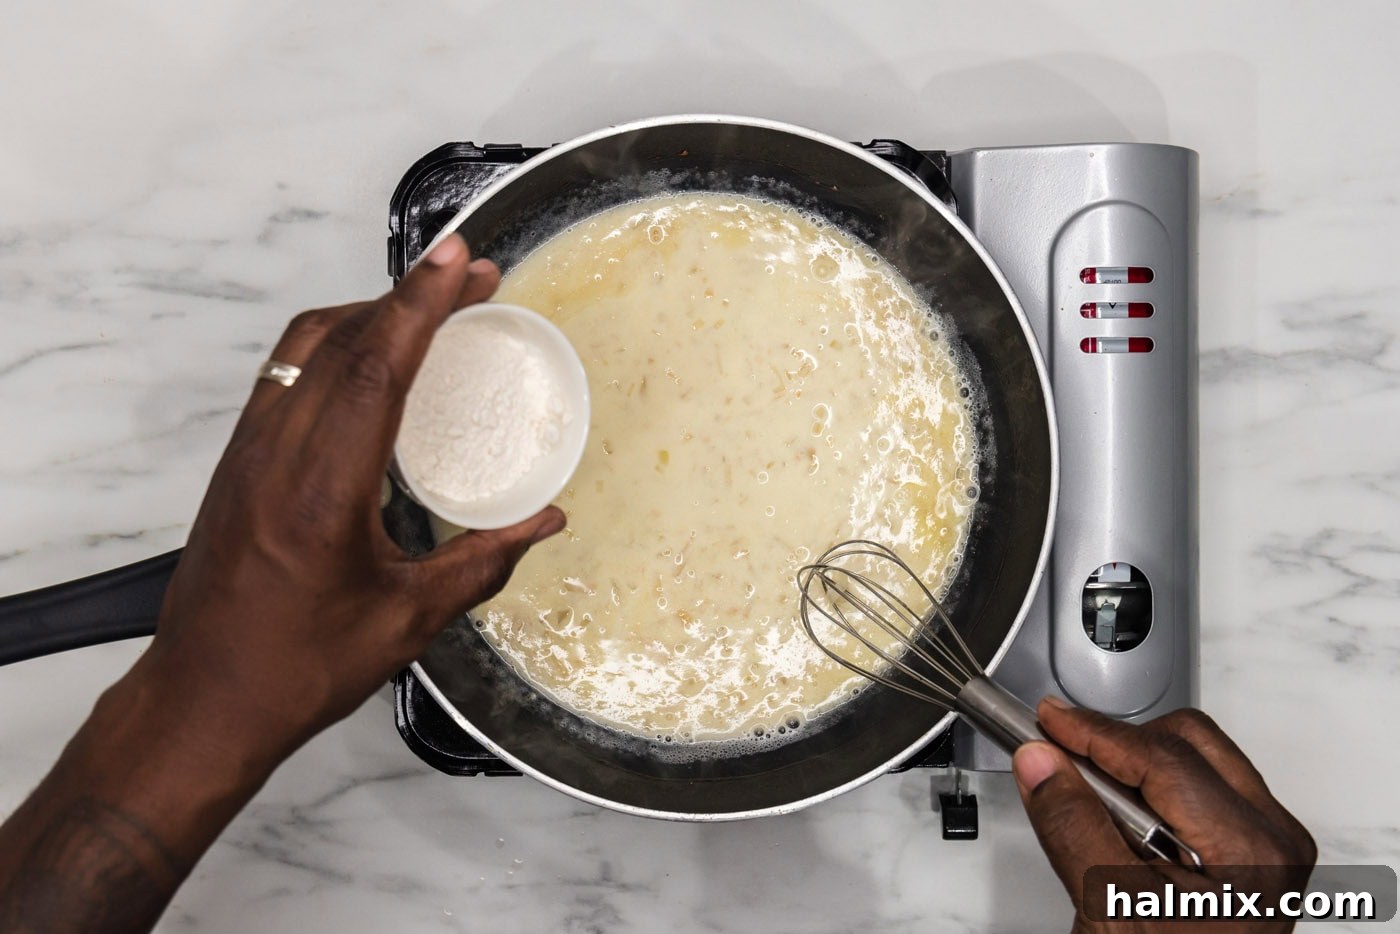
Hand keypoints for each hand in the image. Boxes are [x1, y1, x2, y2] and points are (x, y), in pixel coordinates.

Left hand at [133, 233, 565, 768]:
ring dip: (370, 312)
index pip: (372, 366)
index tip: (457, 262)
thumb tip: (543, 521)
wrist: (201, 700)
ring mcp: (248, 452)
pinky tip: (374, 360)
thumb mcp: (407, 621)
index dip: (420, 304)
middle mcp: (276, 455)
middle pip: (341, 337)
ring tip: (429, 308)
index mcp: (322, 490)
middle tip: (468, 275)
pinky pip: (286, 373)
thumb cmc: (295, 668)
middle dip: (409, 294)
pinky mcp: (238, 461)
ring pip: (305, 346)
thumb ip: (482, 562)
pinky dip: (336, 344)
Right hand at [1013, 701, 1315, 932]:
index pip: (1162, 758)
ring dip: (1133, 768)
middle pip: (1185, 742)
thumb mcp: (1107, 909)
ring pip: (1193, 754)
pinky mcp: (1252, 845)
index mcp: (1250, 852)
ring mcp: (1267, 841)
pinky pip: (1199, 782)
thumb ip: (1072, 826)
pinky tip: (1123, 828)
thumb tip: (1041, 761)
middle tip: (1062, 767)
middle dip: (1117, 749)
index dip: (1094, 733)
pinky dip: (1151, 788)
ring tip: (1099, 817)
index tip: (1047, 722)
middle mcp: (1272, 838)